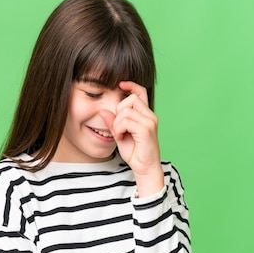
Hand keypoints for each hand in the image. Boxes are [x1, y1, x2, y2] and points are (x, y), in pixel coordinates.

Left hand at [99, 81, 162, 195]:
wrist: (145, 168)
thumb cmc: (134, 152)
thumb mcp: (120, 134)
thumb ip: (113, 122)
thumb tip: (103, 111)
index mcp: (145, 114)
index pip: (141, 91)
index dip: (131, 85)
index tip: (120, 84)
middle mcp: (150, 115)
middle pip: (129, 100)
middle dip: (118, 112)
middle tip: (118, 129)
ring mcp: (150, 122)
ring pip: (126, 110)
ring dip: (117, 123)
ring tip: (119, 134)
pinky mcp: (146, 130)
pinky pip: (126, 121)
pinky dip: (119, 129)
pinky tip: (121, 137)